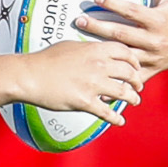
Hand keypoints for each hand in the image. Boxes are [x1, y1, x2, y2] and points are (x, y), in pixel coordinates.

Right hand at [16, 40, 145, 126]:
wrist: (29, 75)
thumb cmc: (46, 60)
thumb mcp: (70, 46)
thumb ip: (88, 49)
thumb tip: (95, 51)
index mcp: (95, 50)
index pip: (125, 53)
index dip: (135, 61)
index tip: (137, 67)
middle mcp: (98, 66)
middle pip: (129, 73)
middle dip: (137, 81)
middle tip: (138, 86)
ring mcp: (93, 84)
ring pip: (123, 93)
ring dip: (132, 98)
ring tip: (135, 101)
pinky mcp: (85, 102)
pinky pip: (107, 112)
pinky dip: (116, 118)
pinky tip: (120, 121)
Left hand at [70, 0, 167, 72]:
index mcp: (159, 19)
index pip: (132, 11)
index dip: (114, 4)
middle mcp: (155, 39)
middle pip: (122, 34)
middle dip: (99, 27)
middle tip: (79, 20)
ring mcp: (152, 57)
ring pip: (123, 55)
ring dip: (102, 51)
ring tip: (81, 45)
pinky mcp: (151, 70)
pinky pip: (132, 76)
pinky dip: (117, 78)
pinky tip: (98, 77)